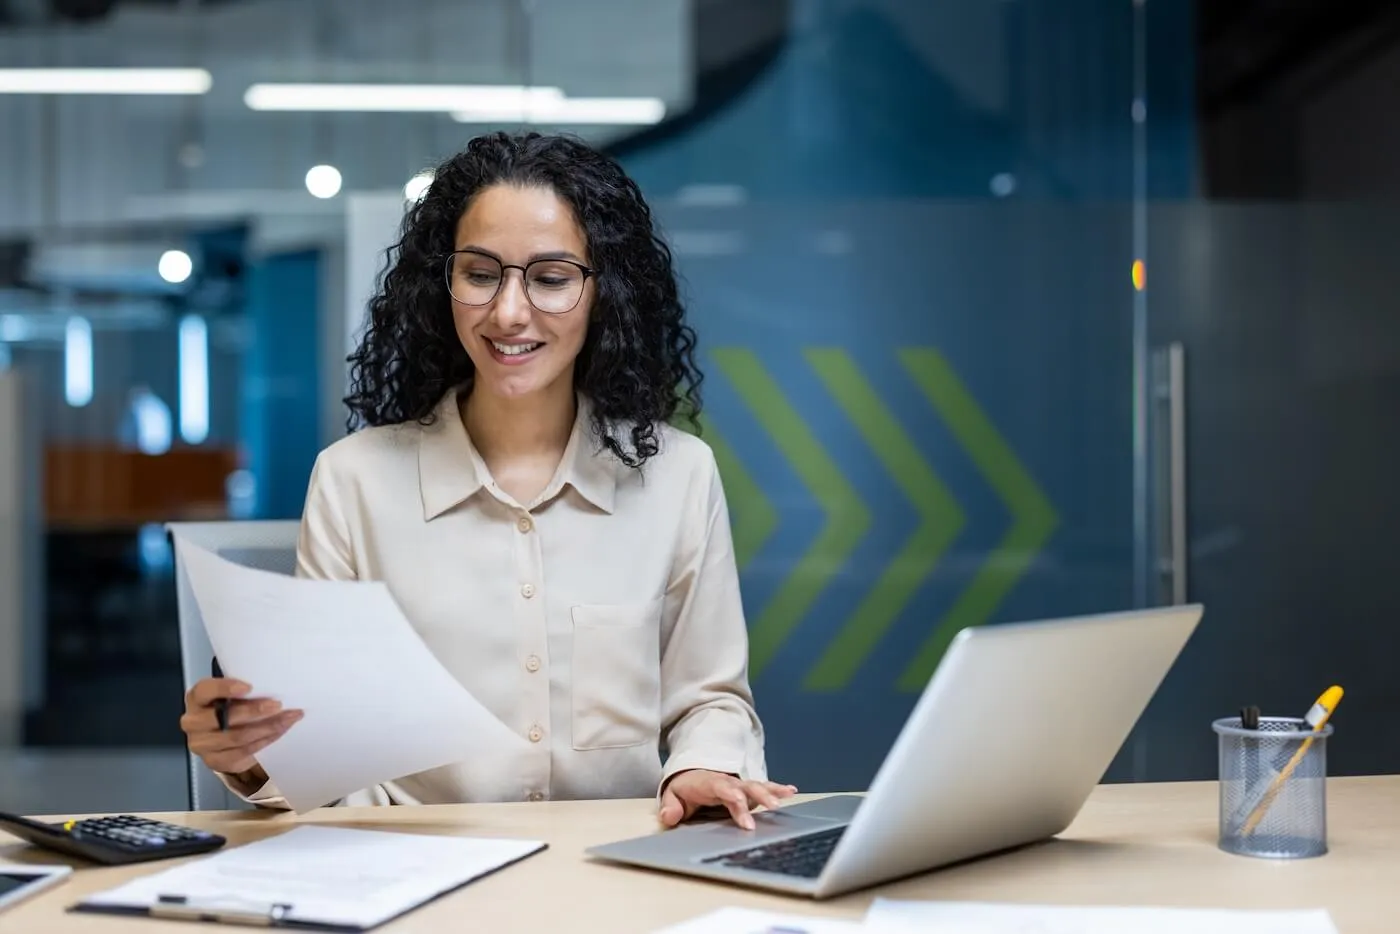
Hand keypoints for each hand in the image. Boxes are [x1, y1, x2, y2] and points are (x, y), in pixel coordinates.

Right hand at [180, 676, 302, 782]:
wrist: (222, 737)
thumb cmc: (230, 707)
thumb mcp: (232, 695)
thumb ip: (244, 692)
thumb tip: (274, 688)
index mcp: (196, 698)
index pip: (205, 691)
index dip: (225, 688)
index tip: (249, 687)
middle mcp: (193, 722)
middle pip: (224, 718)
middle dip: (254, 711)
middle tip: (278, 705)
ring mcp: (201, 744)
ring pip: (237, 737)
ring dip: (267, 727)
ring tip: (288, 718)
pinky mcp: (214, 761)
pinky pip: (242, 753)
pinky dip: (264, 741)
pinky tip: (278, 732)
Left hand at [658, 769, 796, 829]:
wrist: (690, 775)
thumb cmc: (684, 788)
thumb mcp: (671, 796)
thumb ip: (670, 807)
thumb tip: (669, 817)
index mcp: (709, 783)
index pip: (723, 789)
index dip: (735, 801)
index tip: (745, 817)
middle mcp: (728, 781)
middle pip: (745, 787)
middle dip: (759, 796)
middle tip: (772, 809)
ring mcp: (739, 784)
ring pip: (757, 786)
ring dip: (772, 791)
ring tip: (787, 797)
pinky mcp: (747, 790)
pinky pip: (763, 787)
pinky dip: (777, 788)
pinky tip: (791, 791)